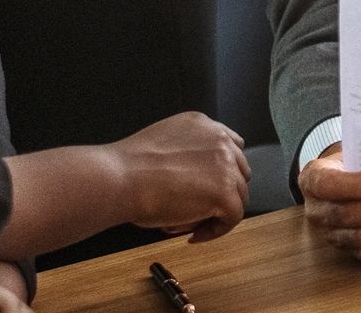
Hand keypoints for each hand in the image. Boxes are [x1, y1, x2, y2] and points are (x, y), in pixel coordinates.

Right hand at [113, 112, 250, 241]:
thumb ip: (188, 152)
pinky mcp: (225, 193)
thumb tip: (195, 178)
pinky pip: (232, 218)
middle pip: (239, 171)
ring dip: (217, 211)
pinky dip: (215, 230)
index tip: (208, 187)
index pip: (231, 147)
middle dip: (223, 191)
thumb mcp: (166, 143)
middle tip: (199, 208)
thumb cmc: (130, 167)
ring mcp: (225, 166)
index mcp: (205, 125)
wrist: (121, 178)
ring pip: (238, 195)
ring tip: (189, 223)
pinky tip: (194, 234)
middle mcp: (220, 140)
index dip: (222, 171)